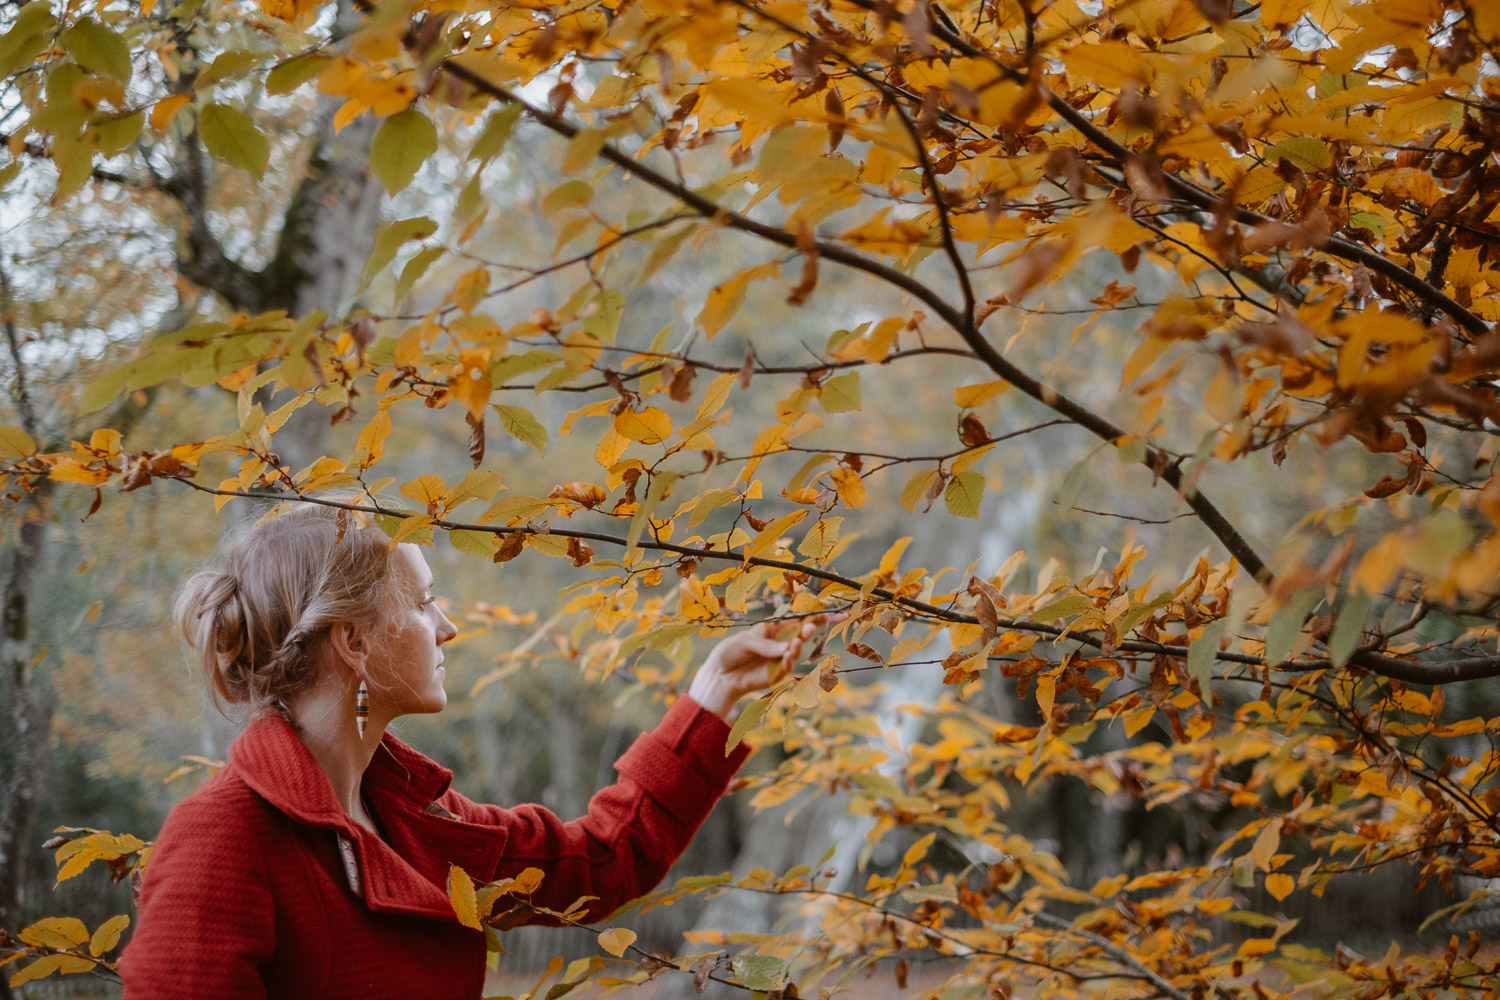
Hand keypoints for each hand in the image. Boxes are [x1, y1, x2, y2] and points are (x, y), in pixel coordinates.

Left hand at [688, 618, 819, 719]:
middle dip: (810, 630)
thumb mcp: (745, 641)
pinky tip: (786, 657)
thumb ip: (765, 644)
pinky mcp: (777, 674)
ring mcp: (780, 659)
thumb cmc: (731, 651)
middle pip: (802, 634)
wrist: (720, 674)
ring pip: (796, 651)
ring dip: (797, 647)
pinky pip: (787, 667)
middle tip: (812, 627)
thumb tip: (787, 648)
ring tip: (795, 644)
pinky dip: (788, 662)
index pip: (797, 620)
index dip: (816, 616)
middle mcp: (781, 643)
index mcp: (774, 629)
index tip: (834, 614)